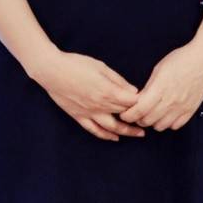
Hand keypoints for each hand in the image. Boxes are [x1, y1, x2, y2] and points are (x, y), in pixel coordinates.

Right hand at [28, 51, 143, 140]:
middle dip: (139, 117)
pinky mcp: (79, 116)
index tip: (152, 103)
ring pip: (112, 127)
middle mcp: (100, 105)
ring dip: (127, 132)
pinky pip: (94, 130)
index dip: (144, 103)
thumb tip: (134, 91)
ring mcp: (89, 113)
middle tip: (151, 118)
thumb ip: (118, 80)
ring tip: (139, 134)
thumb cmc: (75, 64)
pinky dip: (106, 136)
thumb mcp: (100, 66)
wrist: (51, 70)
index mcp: (108, 91)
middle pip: (125, 114)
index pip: (132, 102)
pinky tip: (115, 138)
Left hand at [120, 39, 202, 131]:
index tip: (125, 114)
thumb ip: (148, 87)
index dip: (129, 115)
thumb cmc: (179, 60)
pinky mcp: (191, 110)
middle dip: (138, 119)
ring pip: (161, 126)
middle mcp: (171, 101)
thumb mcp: (157, 70)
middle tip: (135, 114)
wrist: (202, 60)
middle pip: (148, 120)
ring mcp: (182, 107)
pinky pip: (176, 125)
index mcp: (159, 89)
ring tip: (150, 115)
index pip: (139, 110)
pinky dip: (168, 124)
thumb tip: (138, 99)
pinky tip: (165, 115)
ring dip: (152, 122)